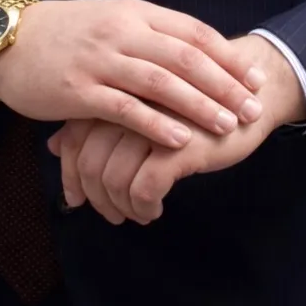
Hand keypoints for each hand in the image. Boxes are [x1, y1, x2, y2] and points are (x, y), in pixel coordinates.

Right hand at [0, 0, 266, 150]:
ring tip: (227, 125)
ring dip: (199, 106)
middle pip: (185, 58)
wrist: (6, 39)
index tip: (255, 77)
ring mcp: (100, 61)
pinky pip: (125, 109)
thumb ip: (149, 32)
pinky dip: (156, 125)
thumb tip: (195, 52)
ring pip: (161, 83)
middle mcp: (121, 32)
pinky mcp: (78, 91)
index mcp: (134, 12)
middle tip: (252, 108)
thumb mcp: (110, 19)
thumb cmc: (64, 33)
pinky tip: (180, 141)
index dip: (227, 56)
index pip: (192, 32)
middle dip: (225, 85)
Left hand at [47, 34, 305, 221]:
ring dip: (121, 208)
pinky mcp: (179, 143)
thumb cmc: (189, 102)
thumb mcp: (137, 111)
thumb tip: (53, 147)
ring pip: (112, 180)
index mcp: (115, 90)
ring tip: (137, 215)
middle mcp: (128, 103)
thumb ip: (94, 124)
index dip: (71, 176)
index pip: (72, 139)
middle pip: (89, 163)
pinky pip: (143, 189)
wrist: (252, 93)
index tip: (79, 200)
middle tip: (113, 215)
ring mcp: (153, 122)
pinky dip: (144, 208)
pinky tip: (155, 211)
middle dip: (96, 198)